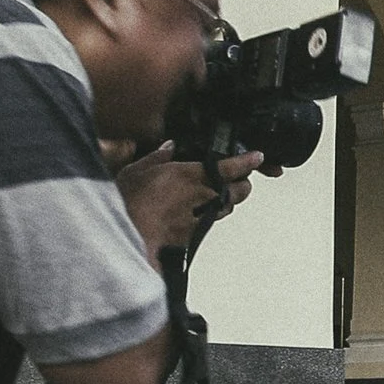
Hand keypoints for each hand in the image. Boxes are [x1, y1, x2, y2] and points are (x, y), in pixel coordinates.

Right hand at [110, 142, 263, 264]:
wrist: (127, 236)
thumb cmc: (128, 203)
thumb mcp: (135, 171)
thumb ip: (156, 158)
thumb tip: (169, 147)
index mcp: (189, 175)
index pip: (229, 167)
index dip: (247, 162)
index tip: (256, 157)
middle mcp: (200, 197)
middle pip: (238, 192)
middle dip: (243, 185)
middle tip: (242, 180)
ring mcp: (200, 218)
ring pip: (227, 209)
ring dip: (228, 202)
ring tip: (222, 196)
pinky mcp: (193, 236)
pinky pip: (209, 224)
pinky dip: (210, 218)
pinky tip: (202, 216)